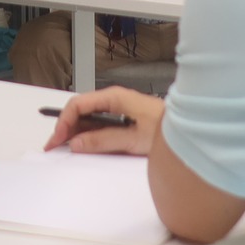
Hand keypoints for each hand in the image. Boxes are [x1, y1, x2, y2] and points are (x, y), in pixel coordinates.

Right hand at [43, 86, 165, 155]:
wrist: (189, 129)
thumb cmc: (167, 128)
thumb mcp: (133, 138)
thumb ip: (103, 140)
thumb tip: (77, 143)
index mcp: (114, 98)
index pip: (78, 105)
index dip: (63, 122)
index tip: (58, 139)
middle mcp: (114, 100)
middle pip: (80, 110)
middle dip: (65, 127)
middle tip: (55, 146)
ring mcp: (118, 108)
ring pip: (88, 117)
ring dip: (75, 131)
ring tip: (64, 147)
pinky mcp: (123, 117)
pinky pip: (99, 123)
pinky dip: (88, 133)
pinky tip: (83, 144)